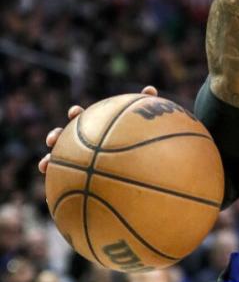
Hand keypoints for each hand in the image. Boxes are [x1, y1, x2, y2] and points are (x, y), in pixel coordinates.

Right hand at [38, 85, 158, 174]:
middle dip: (55, 135)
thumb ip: (145, 107)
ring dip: (48, 161)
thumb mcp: (145, 127)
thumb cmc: (140, 144)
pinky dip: (59, 185)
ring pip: (58, 160)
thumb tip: (150, 88)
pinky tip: (53, 193)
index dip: (76, 113)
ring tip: (44, 166)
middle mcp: (81, 143)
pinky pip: (66, 183)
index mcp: (93, 128)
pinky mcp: (79, 179)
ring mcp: (78, 161)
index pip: (81, 117)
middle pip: (63, 137)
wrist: (137, 170)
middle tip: (51, 139)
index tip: (75, 112)